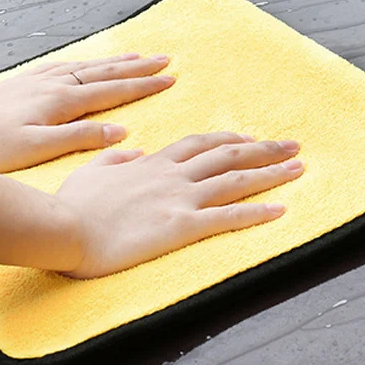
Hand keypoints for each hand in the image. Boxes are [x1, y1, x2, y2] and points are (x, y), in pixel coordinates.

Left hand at [0, 53, 173, 171]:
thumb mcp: (38, 148)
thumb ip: (80, 137)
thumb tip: (122, 130)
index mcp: (62, 101)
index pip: (113, 90)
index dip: (144, 85)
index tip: (170, 78)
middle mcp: (54, 84)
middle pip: (105, 71)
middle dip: (138, 66)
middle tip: (166, 59)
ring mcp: (39, 81)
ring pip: (87, 65)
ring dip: (115, 61)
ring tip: (137, 55)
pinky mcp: (25, 83)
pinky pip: (64, 65)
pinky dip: (85, 62)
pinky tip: (86, 62)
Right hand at [56, 132, 303, 277]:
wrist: (65, 228)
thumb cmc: (73, 206)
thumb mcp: (90, 172)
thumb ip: (114, 159)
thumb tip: (132, 150)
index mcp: (152, 163)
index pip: (199, 144)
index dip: (227, 139)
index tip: (247, 137)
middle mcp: (173, 175)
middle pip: (227, 154)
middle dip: (263, 148)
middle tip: (291, 146)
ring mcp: (180, 198)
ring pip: (235, 179)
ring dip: (270, 173)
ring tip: (298, 168)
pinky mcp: (182, 225)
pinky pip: (228, 216)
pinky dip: (257, 212)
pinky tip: (280, 209)